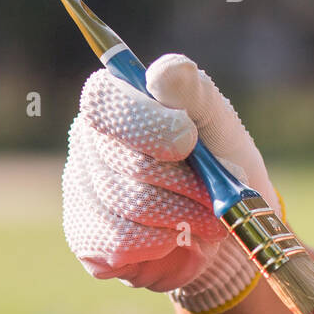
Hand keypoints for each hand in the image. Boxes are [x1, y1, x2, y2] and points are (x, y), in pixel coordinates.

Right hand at [61, 53, 279, 312]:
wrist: (231, 227)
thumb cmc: (223, 162)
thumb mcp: (219, 122)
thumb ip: (194, 94)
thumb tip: (165, 72)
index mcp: (117, 103)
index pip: (104, 101)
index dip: (147, 122)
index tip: (189, 138)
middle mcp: (90, 142)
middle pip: (129, 162)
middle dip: (188, 181)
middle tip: (213, 187)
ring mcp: (82, 190)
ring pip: (132, 206)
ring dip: (185, 214)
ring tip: (203, 214)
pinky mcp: (87, 236)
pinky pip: (126, 241)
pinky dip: (166, 241)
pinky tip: (174, 234)